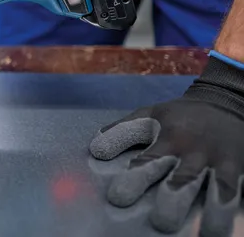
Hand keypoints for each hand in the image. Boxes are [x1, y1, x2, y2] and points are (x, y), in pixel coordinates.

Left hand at [89, 59, 243, 235]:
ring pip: (222, 188)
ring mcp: (223, 162)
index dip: (133, 181)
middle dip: (173, 200)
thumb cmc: (182, 116)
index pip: (148, 162)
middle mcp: (195, 151)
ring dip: (216, 211)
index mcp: (170, 138)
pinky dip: (239, 205)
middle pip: (184, 179)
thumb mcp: (150, 115)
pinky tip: (227, 225)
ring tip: (209, 233)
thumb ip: (123, 132)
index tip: (118, 199)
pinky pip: (243, 189)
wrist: (226, 102)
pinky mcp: (243, 169)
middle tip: (161, 222)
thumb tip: (96, 150)